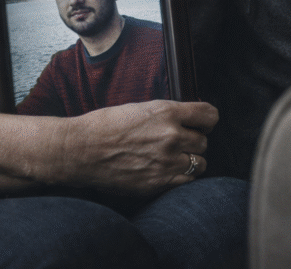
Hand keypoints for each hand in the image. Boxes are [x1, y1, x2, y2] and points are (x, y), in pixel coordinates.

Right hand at [58, 100, 216, 196]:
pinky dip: (182, 177)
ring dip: (190, 161)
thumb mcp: (142, 108)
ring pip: (200, 163)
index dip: (206, 121)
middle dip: (193, 142)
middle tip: (177, 143)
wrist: (80, 150)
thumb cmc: (107, 125)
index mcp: (167, 112)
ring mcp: (166, 161)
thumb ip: (169, 114)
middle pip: (203, 141)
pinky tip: (168, 171)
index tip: (200, 125)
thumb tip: (190, 120)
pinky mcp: (158, 182)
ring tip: (173, 158)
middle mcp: (171, 136)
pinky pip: (187, 181)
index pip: (210, 115)